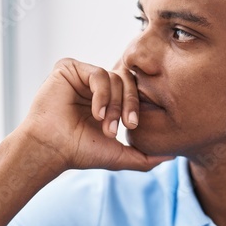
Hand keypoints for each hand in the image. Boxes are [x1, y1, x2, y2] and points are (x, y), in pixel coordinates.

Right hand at [18, 58, 171, 172]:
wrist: (52, 149)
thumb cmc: (80, 152)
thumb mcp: (119, 156)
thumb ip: (146, 156)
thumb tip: (172, 156)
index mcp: (108, 99)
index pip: (134, 90)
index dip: (137, 106)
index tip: (132, 127)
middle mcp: (96, 85)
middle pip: (128, 80)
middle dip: (130, 104)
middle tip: (125, 125)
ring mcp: (83, 76)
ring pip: (114, 77)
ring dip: (113, 104)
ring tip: (104, 124)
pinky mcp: (69, 68)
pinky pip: (98, 73)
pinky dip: (101, 94)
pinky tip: (95, 112)